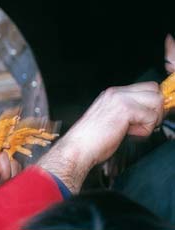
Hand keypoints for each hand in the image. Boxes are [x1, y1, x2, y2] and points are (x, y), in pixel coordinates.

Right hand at [38, 82, 162, 192]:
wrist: (78, 148)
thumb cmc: (91, 140)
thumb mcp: (111, 119)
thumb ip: (128, 112)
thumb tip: (148, 114)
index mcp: (112, 94)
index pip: (145, 87)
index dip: (151, 103)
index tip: (146, 118)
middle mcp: (116, 93)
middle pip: (154, 89)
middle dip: (156, 108)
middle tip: (144, 124)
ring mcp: (120, 99)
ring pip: (156, 100)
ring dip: (152, 118)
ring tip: (135, 129)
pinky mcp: (125, 109)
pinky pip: (151, 117)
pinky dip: (145, 129)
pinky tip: (129, 133)